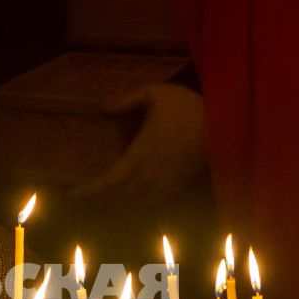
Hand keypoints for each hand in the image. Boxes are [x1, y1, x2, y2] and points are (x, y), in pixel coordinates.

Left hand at [71, 83, 207, 208]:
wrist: (225, 122)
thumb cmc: (188, 106)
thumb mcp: (156, 93)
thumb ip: (128, 99)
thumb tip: (104, 107)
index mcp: (142, 153)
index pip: (111, 181)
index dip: (91, 191)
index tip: (73, 192)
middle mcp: (152, 173)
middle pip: (121, 197)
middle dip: (101, 200)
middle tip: (84, 197)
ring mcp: (167, 181)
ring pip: (138, 203)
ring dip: (120, 205)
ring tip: (104, 200)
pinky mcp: (181, 183)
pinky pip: (157, 202)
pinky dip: (141, 205)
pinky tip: (133, 203)